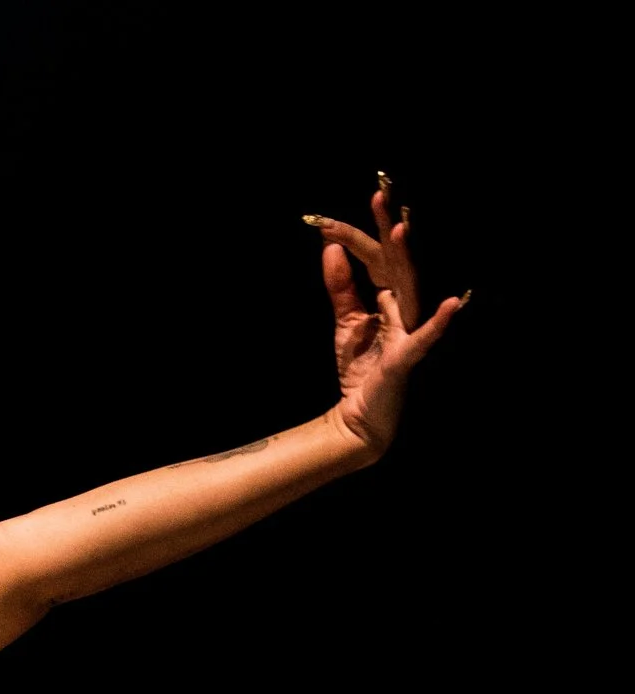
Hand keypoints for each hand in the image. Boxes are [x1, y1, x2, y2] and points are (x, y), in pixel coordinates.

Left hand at [306, 176, 468, 457]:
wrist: (359, 417)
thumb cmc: (361, 368)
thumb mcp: (347, 323)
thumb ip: (341, 287)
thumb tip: (330, 249)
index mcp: (389, 294)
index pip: (372, 257)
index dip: (353, 237)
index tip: (325, 220)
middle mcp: (404, 305)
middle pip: (394, 261)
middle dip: (386, 230)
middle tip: (380, 196)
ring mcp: (408, 328)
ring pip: (409, 288)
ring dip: (406, 260)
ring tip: (402, 230)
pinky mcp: (407, 357)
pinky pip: (424, 337)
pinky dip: (438, 322)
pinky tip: (450, 304)